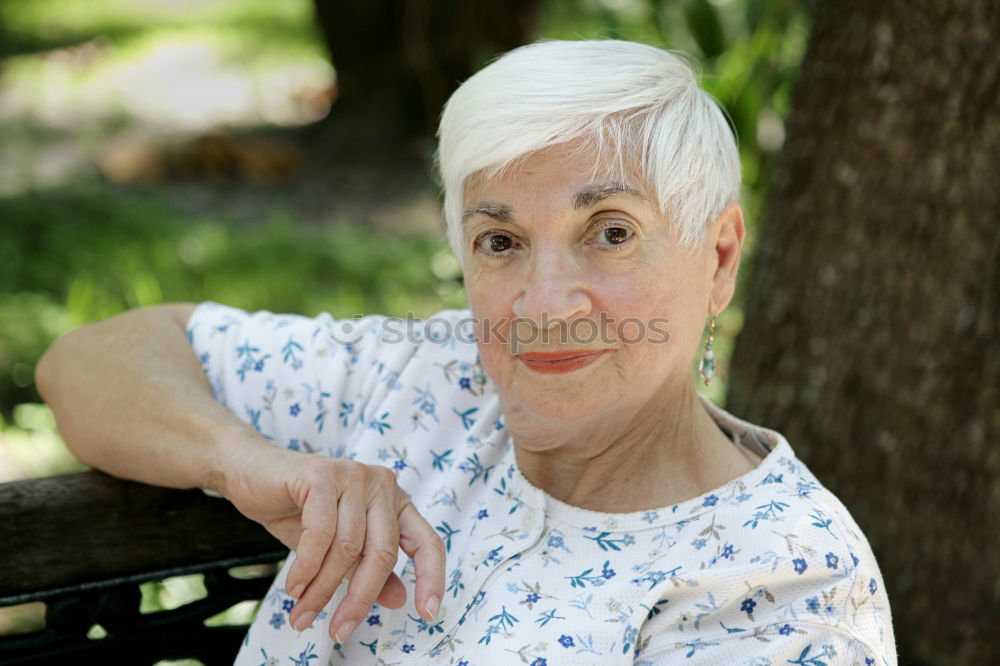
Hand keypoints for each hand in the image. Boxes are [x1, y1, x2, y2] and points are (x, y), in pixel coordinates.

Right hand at [220, 441, 444, 642]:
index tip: (429, 614)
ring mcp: (354, 476)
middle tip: (337, 631)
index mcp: (395, 502)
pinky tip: (294, 588)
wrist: (253, 474)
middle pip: (382, 553)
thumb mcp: (338, 548)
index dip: (432, 579)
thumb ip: (370, 570)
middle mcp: (381, 485)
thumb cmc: (299, 511)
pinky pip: (320, 534)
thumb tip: (399, 600)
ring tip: (302, 613)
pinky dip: (306, 567)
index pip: (426, 542)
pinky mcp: (323, 475)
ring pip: (347, 548)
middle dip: (358, 599)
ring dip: (321, 590)